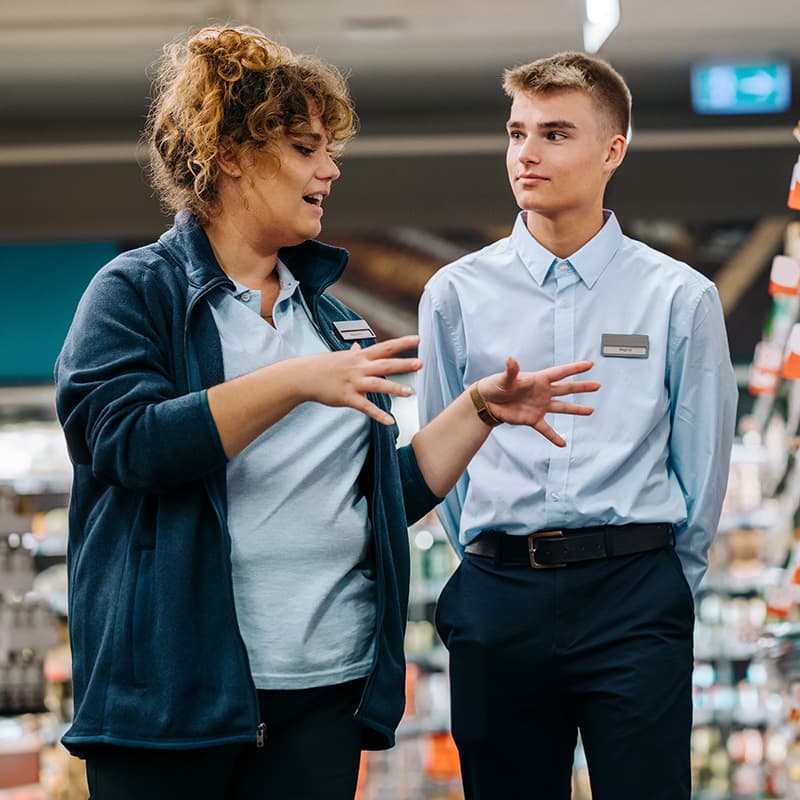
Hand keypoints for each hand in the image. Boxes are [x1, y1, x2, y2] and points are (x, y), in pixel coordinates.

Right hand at [301, 334, 420, 424]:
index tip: (418, 339)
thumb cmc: (323, 366)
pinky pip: (365, 407)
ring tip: (409, 392)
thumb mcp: (342, 356)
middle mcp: (359, 367)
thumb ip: (355, 352)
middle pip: (385, 364)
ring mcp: (353, 382)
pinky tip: (390, 421)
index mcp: (360, 356)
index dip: (402, 343)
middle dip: (403, 364)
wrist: (303, 376)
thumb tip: (360, 345)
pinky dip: (378, 414)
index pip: (385, 347)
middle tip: (420, 364)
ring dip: (394, 388)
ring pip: (377, 384)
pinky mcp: (347, 397)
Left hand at [476, 358, 598, 445]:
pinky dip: (554, 436)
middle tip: (596, 385)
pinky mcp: (533, 419)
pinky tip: (562, 444)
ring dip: (576, 410)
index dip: (575, 368)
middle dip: (581, 387)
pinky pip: (546, 429)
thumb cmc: (496, 385)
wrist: (488, 402)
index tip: (589, 365)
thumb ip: (511, 371)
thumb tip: (510, 360)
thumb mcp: (504, 378)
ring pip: (562, 408)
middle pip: (566, 389)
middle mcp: (543, 392)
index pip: (560, 373)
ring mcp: (539, 406)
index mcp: (538, 380)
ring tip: (590, 410)